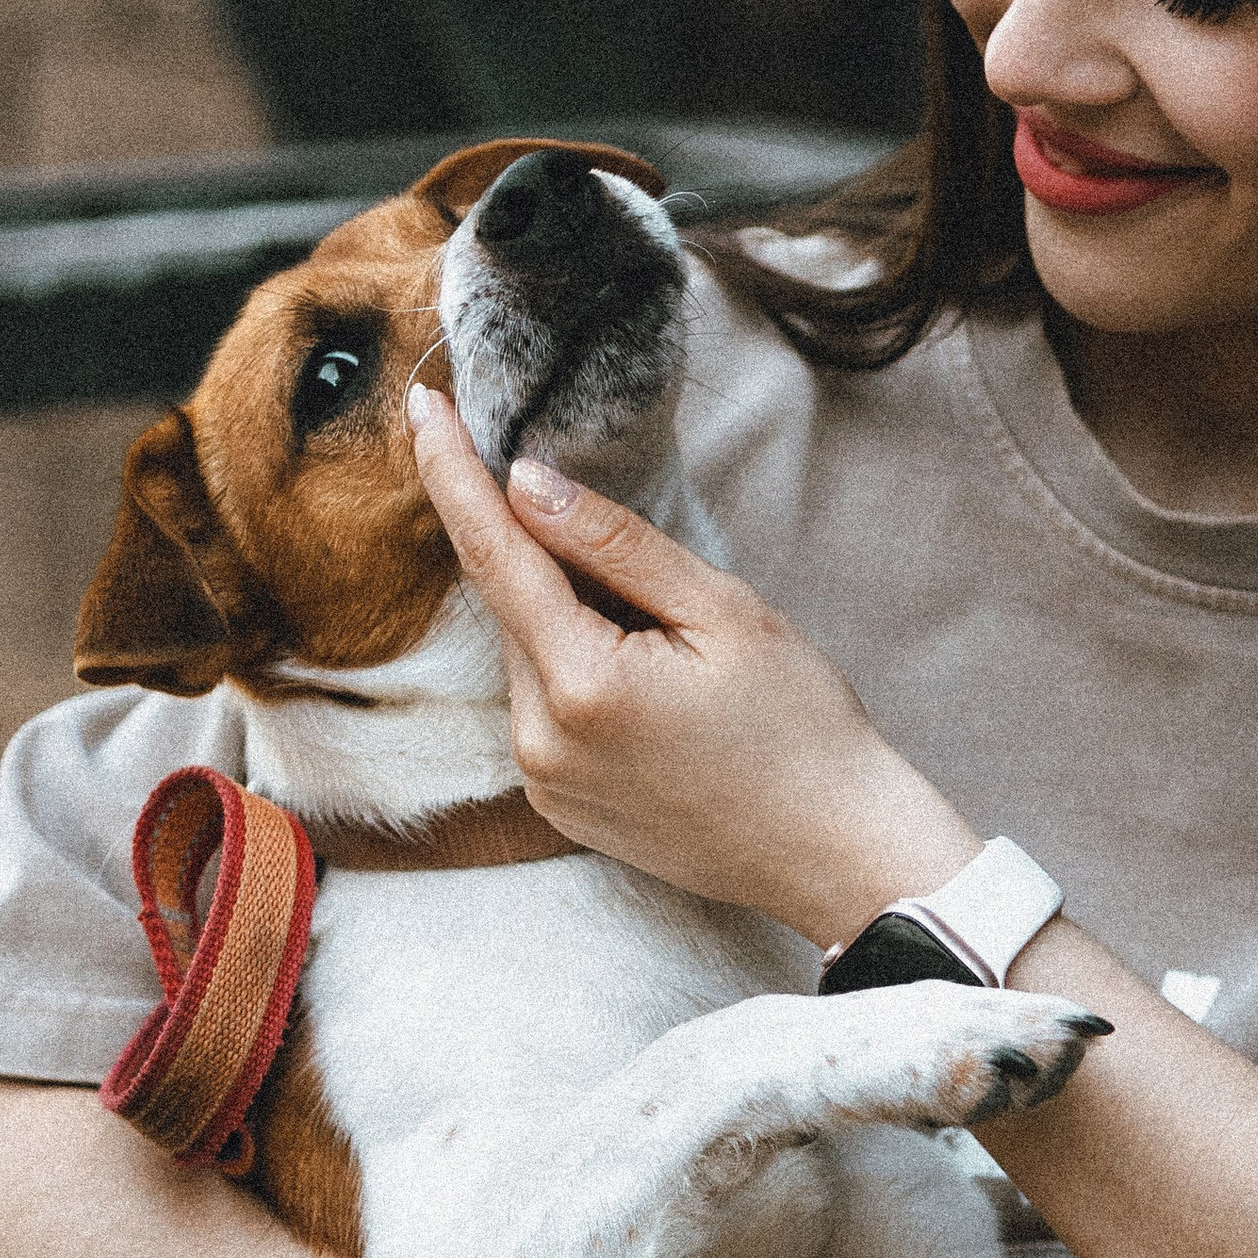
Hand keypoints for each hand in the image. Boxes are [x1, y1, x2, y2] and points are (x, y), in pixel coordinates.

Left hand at [410, 386, 981, 944]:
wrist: (834, 853)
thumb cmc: (803, 730)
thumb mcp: (725, 612)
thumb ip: (617, 544)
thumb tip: (526, 482)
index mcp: (583, 685)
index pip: (492, 553)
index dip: (453, 472)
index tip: (423, 404)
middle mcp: (541, 744)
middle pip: (515, 609)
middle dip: (554, 563)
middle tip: (648, 572)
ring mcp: (544, 784)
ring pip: (529, 661)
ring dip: (572, 624)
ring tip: (674, 653)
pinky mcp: (558, 808)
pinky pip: (545, 713)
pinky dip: (578, 678)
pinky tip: (656, 697)